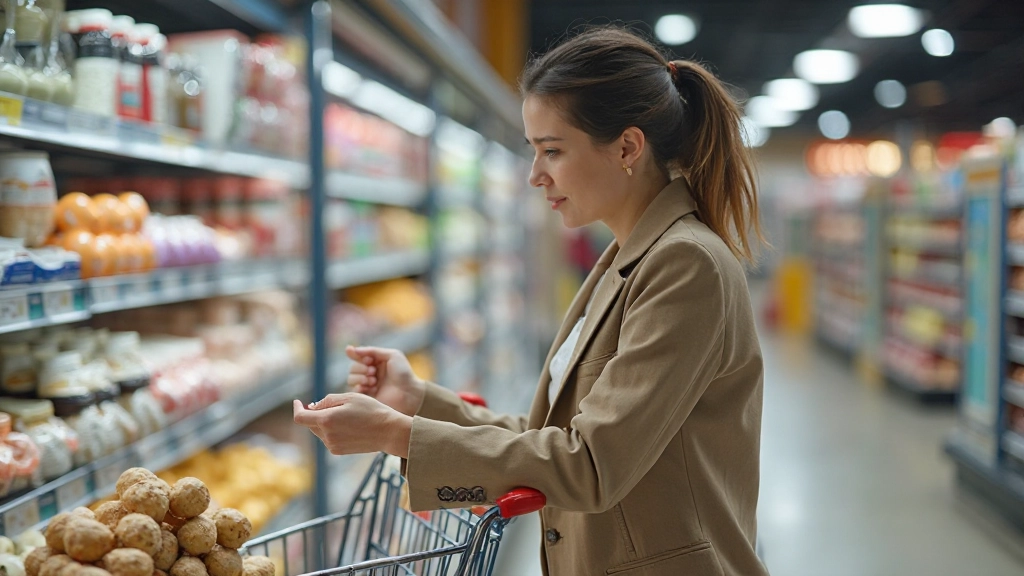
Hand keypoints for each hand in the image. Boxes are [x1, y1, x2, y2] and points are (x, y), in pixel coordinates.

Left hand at [293, 394, 411, 457]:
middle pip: (310, 424)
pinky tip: (349, 425)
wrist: (388, 432)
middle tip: (330, 405)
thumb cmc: (371, 411)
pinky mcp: (339, 451)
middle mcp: (327, 435)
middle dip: (314, 413)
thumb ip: (327, 400)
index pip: (300, 417)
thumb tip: (313, 407)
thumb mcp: (349, 397)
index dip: (297, 408)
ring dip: (325, 422)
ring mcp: (332, 445)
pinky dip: (332, 430)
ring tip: (346, 415)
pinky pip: (328, 438)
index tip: (298, 402)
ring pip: (319, 431)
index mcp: (327, 420)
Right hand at [344, 346, 425, 416]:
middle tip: (373, 371)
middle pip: (352, 367)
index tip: (366, 359)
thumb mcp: (392, 355)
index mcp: (376, 361)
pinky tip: (373, 388)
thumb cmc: (404, 373)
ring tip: (373, 380)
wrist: (410, 393)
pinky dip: (361, 388)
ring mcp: (368, 385)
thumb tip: (352, 349)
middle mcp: (370, 372)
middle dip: (361, 368)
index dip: (355, 355)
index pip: (358, 355)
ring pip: (350, 379)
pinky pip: (354, 391)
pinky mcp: (367, 397)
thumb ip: (373, 350)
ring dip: (360, 378)